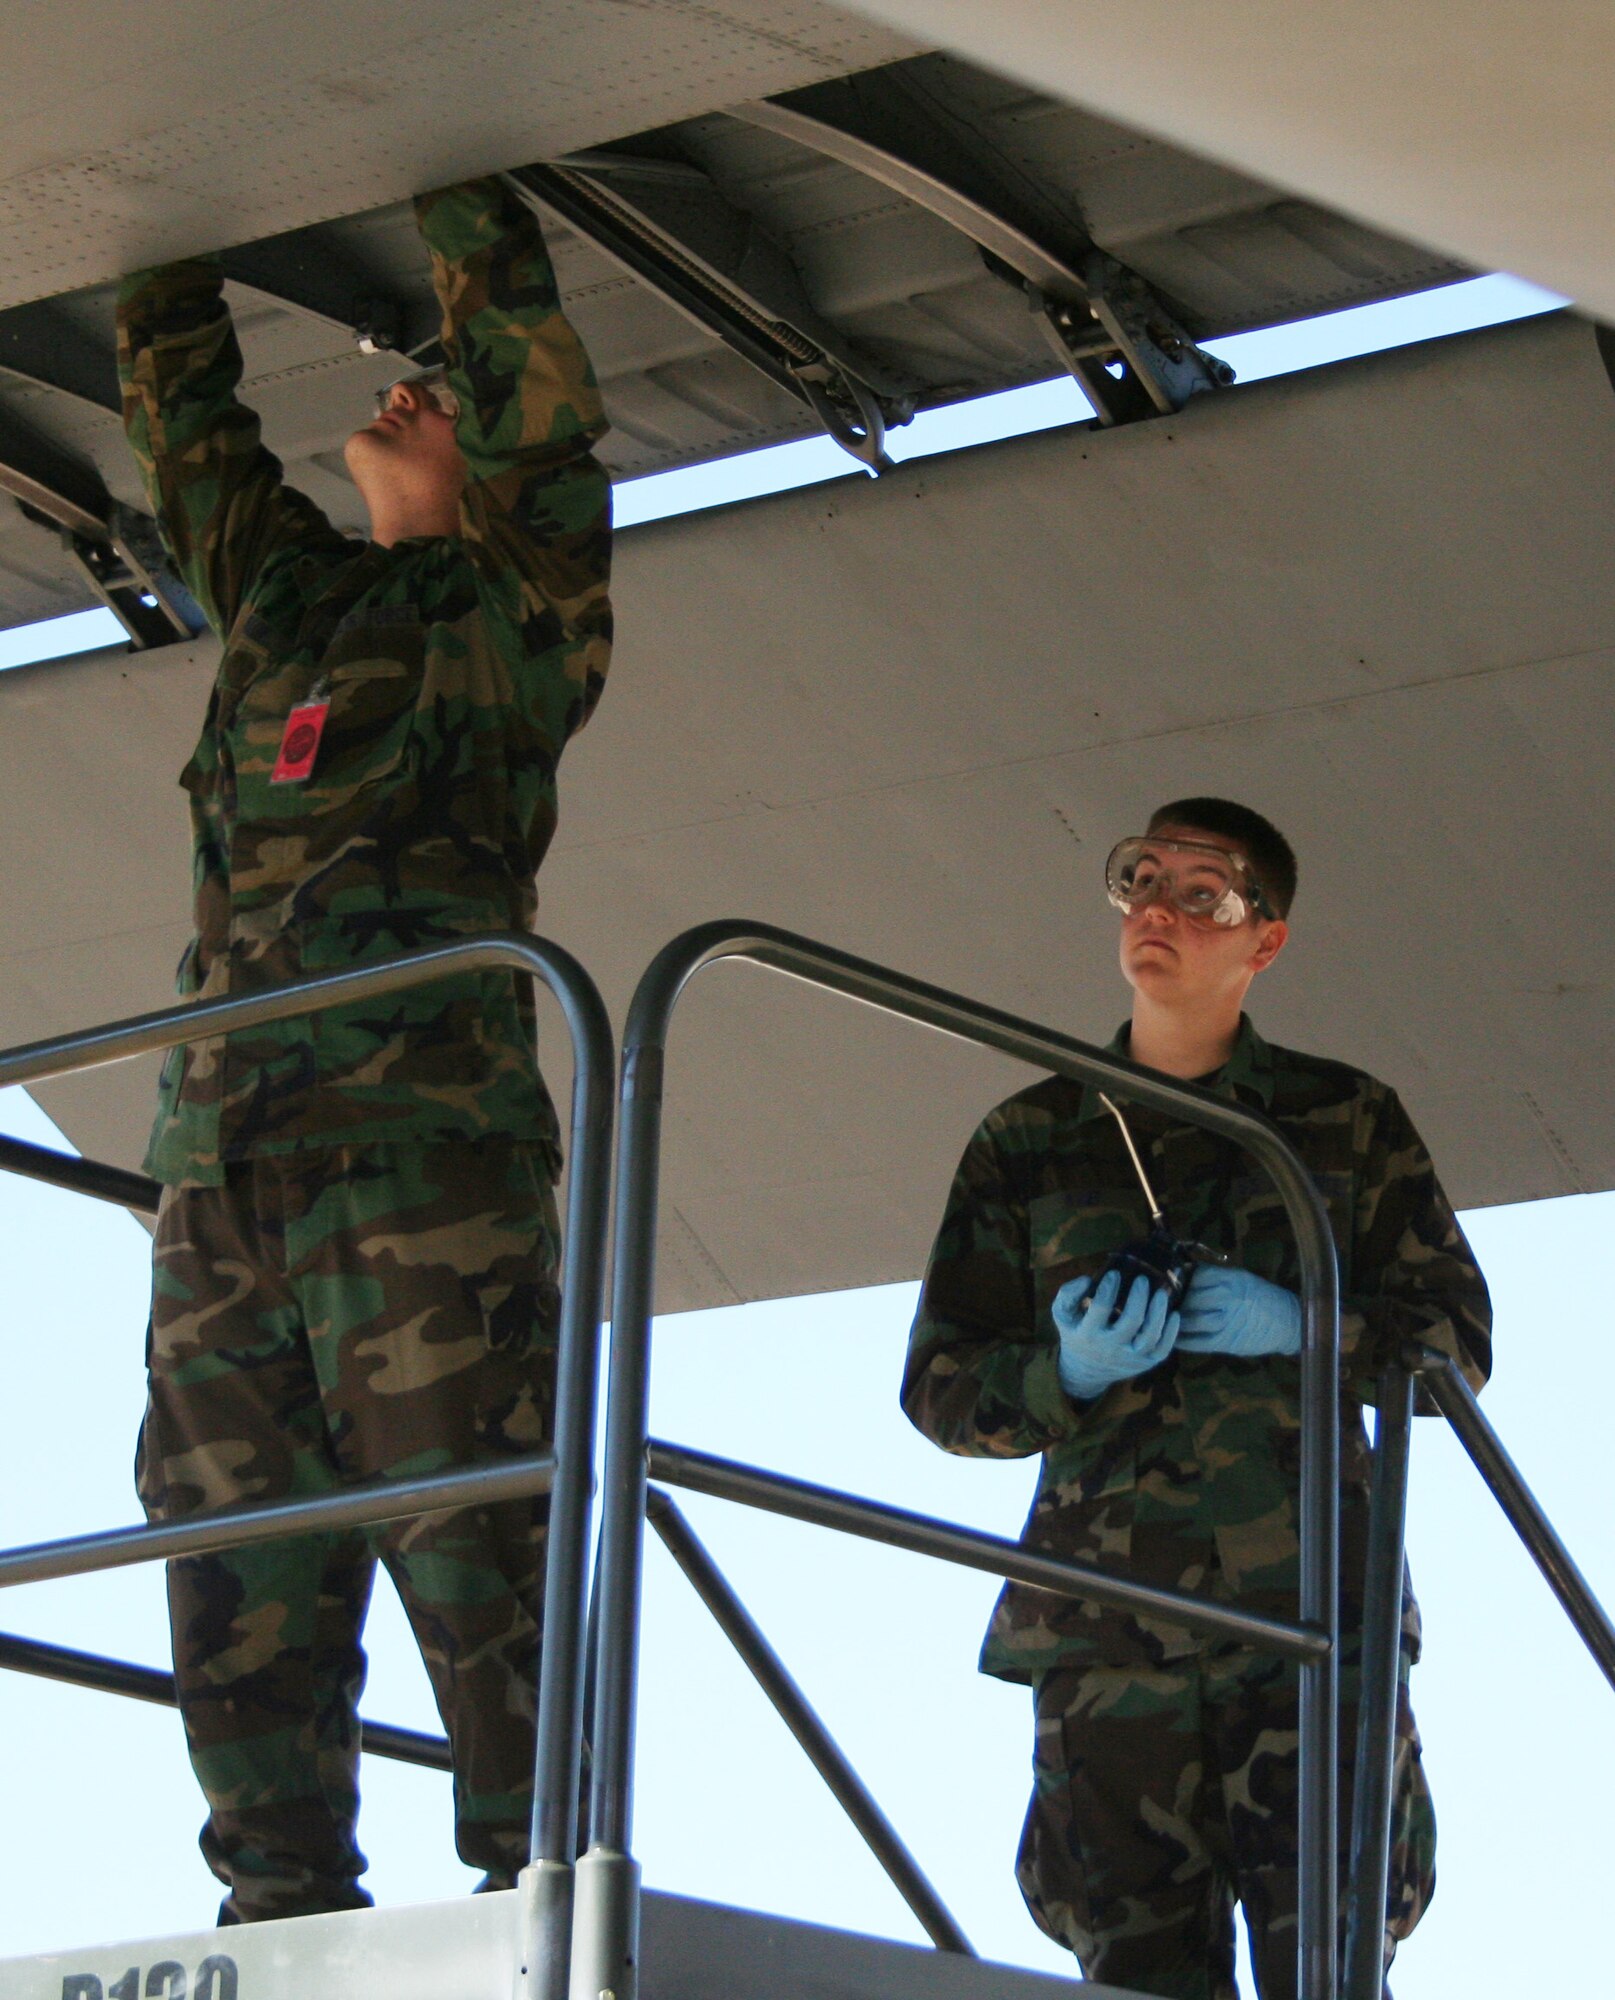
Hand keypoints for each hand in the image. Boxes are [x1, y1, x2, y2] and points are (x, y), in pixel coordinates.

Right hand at [1052, 1268, 1179, 1400]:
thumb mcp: (1063, 1314)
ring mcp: (1130, 1358)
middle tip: (1143, 1279)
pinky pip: (1162, 1350)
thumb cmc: (1077, 1332)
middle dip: (1139, 1297)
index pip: (1100, 1309)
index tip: (1114, 1273)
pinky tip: (1174, 1314)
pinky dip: (1171, 1332)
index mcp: (1088, 1334)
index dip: (1109, 1288)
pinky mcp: (1144, 1364)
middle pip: (1131, 1321)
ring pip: (1150, 1336)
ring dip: (1159, 1312)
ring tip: (1161, 1293)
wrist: (1086, 1371)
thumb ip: (1068, 1294)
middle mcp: (1110, 1348)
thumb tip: (1088, 1279)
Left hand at [1177, 1264, 1301, 1357]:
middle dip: (1178, 1301)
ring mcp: (1227, 1321)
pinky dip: (1183, 1341)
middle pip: (1191, 1297)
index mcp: (1232, 1279)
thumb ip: (1217, 1278)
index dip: (1183, 1279)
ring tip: (1172, 1319)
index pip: (1197, 1275)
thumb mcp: (1243, 1279)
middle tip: (1170, 1303)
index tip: (1176, 1282)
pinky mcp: (1227, 1341)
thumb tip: (1186, 1275)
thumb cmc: (1263, 1298)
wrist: (1289, 1322)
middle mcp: (1228, 1298)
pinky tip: (1175, 1338)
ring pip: (1191, 1320)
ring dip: (1178, 1321)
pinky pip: (1198, 1342)